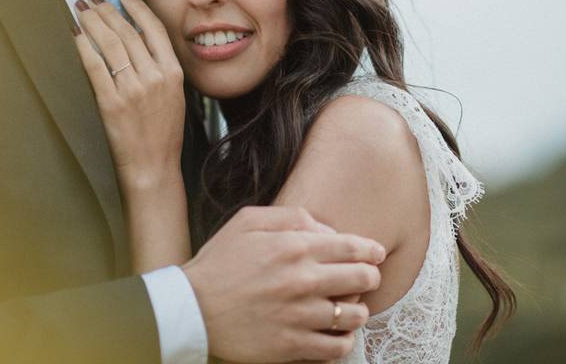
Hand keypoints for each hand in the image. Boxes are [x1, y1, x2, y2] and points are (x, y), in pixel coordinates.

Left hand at [73, 0, 184, 189]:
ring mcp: (132, 89)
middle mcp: (153, 77)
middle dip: (107, 10)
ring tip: (82, 9)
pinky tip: (77, 33)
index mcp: (173, 73)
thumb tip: (137, 40)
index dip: (137, 9)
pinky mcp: (111, 102)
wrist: (153, 165)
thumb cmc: (163, 134)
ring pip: (111, 44)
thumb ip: (159, 68)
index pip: (154, 30)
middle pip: (128, 33)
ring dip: (93, 22)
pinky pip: (95, 66)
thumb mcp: (174, 95)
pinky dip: (84, 46)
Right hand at [182, 206, 384, 362]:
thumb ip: (291, 216)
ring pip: (355, 315)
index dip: (370, 251)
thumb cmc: (219, 262)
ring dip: (358, 310)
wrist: (190, 309)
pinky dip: (343, 341)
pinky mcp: (292, 346)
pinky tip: (336, 333)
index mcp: (294, 247)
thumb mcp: (248, 221)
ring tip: (350, 308)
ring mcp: (300, 316)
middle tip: (366, 280)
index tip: (375, 255)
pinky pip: (337, 348)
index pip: (352, 247)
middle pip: (362, 279)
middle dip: (370, 277)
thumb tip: (325, 228)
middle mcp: (302, 281)